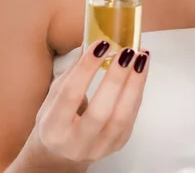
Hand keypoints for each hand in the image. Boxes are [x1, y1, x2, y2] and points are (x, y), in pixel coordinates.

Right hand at [30, 41, 149, 165]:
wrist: (61, 154)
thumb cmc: (57, 118)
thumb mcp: (54, 94)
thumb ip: (74, 70)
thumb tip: (94, 39)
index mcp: (53, 127)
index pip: (70, 95)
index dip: (86, 68)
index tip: (101, 45)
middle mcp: (75, 143)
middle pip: (100, 112)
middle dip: (116, 79)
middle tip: (126, 52)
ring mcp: (99, 148)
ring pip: (121, 118)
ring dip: (134, 84)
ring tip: (141, 58)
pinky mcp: (117, 146)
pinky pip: (130, 118)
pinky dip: (137, 91)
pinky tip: (140, 71)